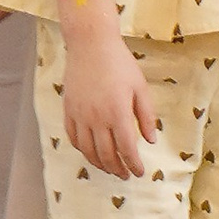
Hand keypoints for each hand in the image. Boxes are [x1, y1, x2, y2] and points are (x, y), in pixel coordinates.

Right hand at [63, 31, 159, 178]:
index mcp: (118, 113)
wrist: (91, 44)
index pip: (127, 149)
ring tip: (109, 168)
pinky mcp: (68, 109)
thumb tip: (150, 140)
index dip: (133, 164)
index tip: (139, 172)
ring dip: (99, 164)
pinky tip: (90, 152)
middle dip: (117, 168)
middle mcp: (97, 118)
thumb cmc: (120, 63)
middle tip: (125, 175)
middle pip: (106, 154)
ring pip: (88, 150)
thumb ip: (146, 116)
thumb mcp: (140, 87)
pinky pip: (73, 137)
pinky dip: (82, 149)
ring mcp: (80, 115)